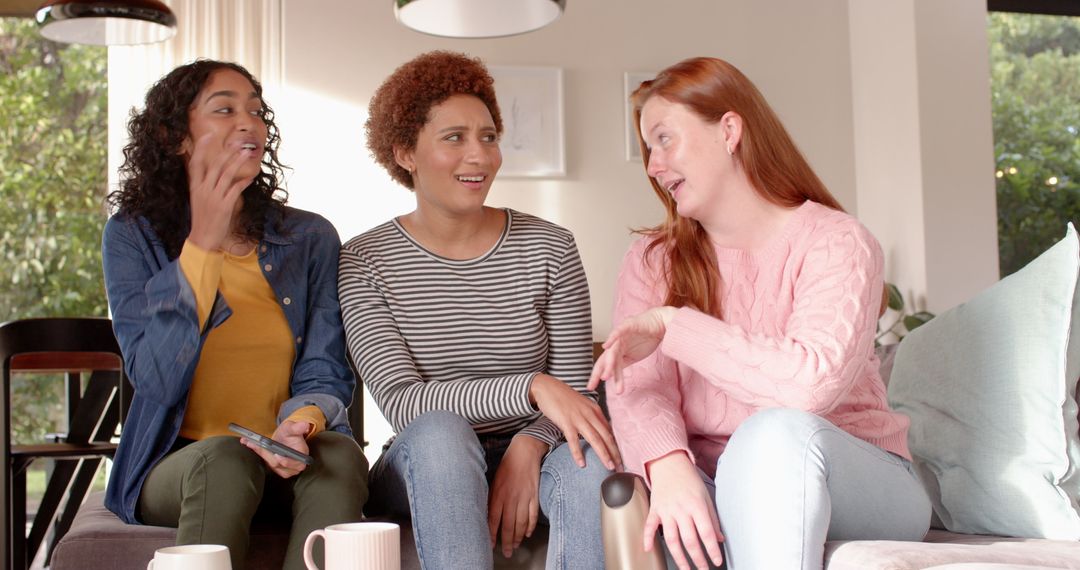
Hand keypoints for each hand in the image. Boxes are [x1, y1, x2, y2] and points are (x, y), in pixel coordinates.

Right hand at [185, 132, 257, 250]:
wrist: (202, 239)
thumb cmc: (203, 219)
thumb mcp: (198, 200)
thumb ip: (204, 186)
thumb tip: (213, 174)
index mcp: (195, 187)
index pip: (195, 163)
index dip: (200, 148)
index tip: (207, 136)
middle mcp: (203, 190)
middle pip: (214, 165)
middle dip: (227, 152)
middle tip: (236, 143)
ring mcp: (213, 197)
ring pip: (227, 174)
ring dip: (238, 162)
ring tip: (246, 154)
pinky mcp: (224, 206)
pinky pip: (236, 189)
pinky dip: (244, 182)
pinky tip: (250, 177)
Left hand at [240, 420, 310, 478]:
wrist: (286, 439)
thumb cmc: (290, 434)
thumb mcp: (293, 428)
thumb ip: (297, 427)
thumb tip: (304, 424)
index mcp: (302, 457)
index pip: (295, 463)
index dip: (286, 461)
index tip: (277, 455)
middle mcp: (295, 467)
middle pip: (278, 463)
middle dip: (265, 453)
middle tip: (253, 443)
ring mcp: (286, 470)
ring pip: (271, 464)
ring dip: (261, 453)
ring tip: (250, 442)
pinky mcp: (278, 470)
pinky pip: (267, 463)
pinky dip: (260, 454)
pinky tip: (252, 445)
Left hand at [488, 435, 544, 557]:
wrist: (525, 451)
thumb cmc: (507, 465)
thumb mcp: (494, 480)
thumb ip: (492, 497)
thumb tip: (489, 515)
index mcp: (498, 493)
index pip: (494, 519)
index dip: (492, 534)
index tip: (491, 545)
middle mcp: (511, 497)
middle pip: (508, 524)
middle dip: (507, 541)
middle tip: (507, 552)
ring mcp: (524, 497)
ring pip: (521, 522)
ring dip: (518, 536)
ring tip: (516, 545)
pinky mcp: (534, 495)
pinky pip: (532, 514)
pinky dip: (530, 526)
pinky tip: (527, 533)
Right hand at [528, 374, 619, 470]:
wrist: (547, 387)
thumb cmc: (564, 398)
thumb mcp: (583, 406)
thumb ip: (591, 417)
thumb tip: (599, 431)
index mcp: (596, 411)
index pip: (610, 432)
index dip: (617, 447)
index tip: (621, 459)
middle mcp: (590, 414)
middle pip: (606, 437)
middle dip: (615, 454)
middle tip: (621, 468)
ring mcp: (578, 418)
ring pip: (595, 439)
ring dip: (604, 454)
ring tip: (610, 467)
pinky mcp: (566, 422)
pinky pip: (573, 440)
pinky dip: (578, 453)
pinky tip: (582, 464)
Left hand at [588, 306, 677, 393]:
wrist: (659, 323)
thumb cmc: (647, 338)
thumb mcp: (634, 356)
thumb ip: (623, 364)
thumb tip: (613, 376)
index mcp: (617, 351)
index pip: (605, 365)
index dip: (597, 376)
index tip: (591, 388)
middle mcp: (616, 343)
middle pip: (604, 359)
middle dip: (597, 373)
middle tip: (591, 386)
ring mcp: (621, 335)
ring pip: (612, 351)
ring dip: (608, 364)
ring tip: (606, 376)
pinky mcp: (628, 326)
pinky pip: (618, 332)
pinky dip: (612, 338)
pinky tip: (606, 346)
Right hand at [644, 452, 723, 569]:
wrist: (669, 463)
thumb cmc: (688, 479)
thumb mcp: (706, 496)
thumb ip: (712, 519)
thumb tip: (718, 538)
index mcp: (696, 505)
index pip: (706, 532)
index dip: (712, 549)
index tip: (717, 560)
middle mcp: (681, 509)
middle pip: (689, 539)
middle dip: (698, 558)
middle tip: (703, 568)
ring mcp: (666, 510)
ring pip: (671, 539)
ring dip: (678, 557)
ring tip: (685, 568)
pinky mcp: (654, 509)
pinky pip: (650, 526)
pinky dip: (647, 538)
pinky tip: (649, 549)